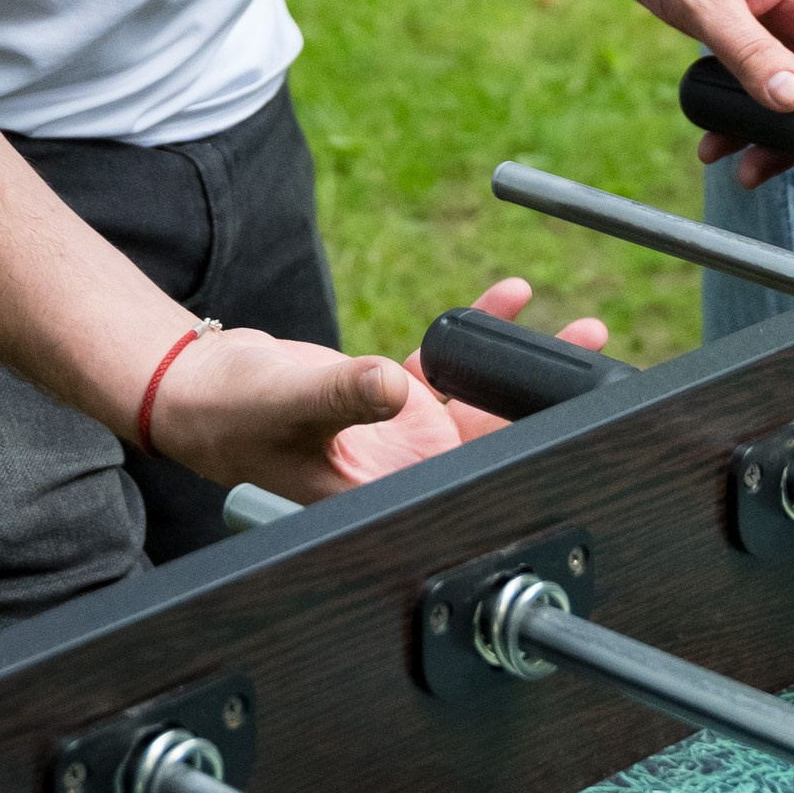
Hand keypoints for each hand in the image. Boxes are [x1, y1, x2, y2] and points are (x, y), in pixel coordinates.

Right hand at [146, 279, 607, 499]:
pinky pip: (446, 368)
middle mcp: (402, 473)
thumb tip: (394, 388)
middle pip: (495, 441)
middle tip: (599, 362)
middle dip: (549, 404)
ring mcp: (396, 438)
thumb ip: (347, 391)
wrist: (194, 389)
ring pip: (480, 402)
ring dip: (522, 367)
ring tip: (577, 332)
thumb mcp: (295, 394)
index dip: (530, 450)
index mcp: (386, 494)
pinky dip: (477, 335)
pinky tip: (506, 298)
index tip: (578, 417)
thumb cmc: (233, 408)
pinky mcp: (383, 402)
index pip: (476, 475)